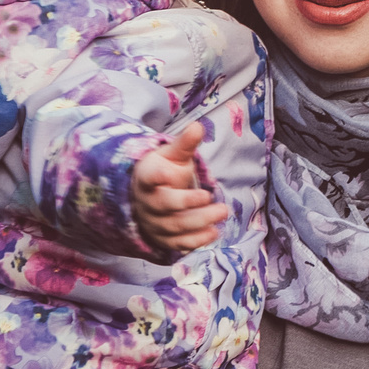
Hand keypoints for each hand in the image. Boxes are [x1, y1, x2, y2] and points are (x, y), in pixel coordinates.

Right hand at [135, 124, 225, 254]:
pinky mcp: (162, 238)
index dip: (156, 176)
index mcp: (147, 178)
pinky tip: (214, 233)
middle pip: (167, 205)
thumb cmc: (162, 171)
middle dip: (191, 203)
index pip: (149, 177)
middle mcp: (148, 203)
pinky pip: (178, 243)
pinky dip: (196, 241)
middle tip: (216, 200)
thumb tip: (198, 126)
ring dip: (200, 222)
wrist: (146, 197)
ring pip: (175, 226)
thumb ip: (185, 144)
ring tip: (222, 212)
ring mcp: (154, 222)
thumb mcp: (171, 155)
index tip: (168, 173)